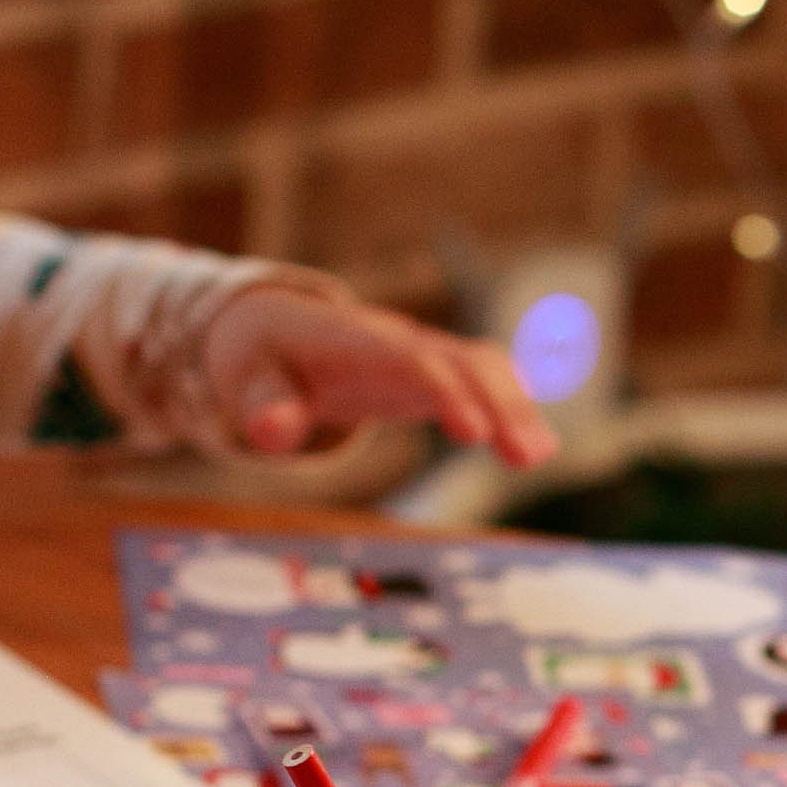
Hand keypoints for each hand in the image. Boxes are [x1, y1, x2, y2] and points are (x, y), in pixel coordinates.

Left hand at [204, 287, 558, 469]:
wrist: (277, 330)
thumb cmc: (263, 362)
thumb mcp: (248, 384)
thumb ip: (262, 409)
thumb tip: (271, 433)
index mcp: (354, 340)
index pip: (410, 359)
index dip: (445, 391)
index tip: (474, 434)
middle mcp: (399, 339)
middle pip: (463, 359)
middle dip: (499, 402)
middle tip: (526, 456)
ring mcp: (423, 352)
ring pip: (483, 365)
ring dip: (516, 406)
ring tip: (537, 456)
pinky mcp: (435, 370)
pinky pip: (485, 378)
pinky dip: (514, 405)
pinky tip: (536, 445)